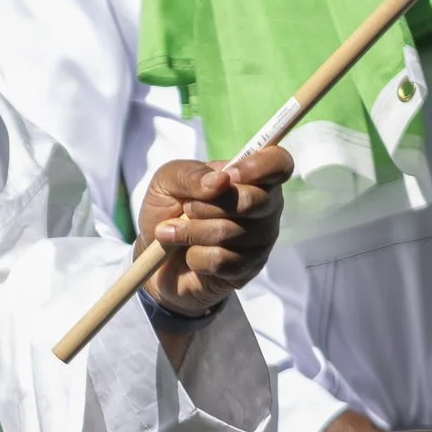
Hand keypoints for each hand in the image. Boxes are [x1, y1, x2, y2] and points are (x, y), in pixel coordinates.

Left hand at [133, 145, 292, 316]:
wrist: (152, 253)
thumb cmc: (168, 208)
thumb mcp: (168, 180)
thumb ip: (191, 174)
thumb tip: (221, 181)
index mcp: (251, 177)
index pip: (279, 163)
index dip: (259, 166)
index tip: (229, 176)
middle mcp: (265, 207)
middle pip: (254, 200)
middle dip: (207, 205)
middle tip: (186, 209)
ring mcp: (261, 240)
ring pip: (233, 233)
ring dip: (192, 232)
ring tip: (174, 232)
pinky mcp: (248, 268)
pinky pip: (223, 260)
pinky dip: (195, 257)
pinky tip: (189, 254)